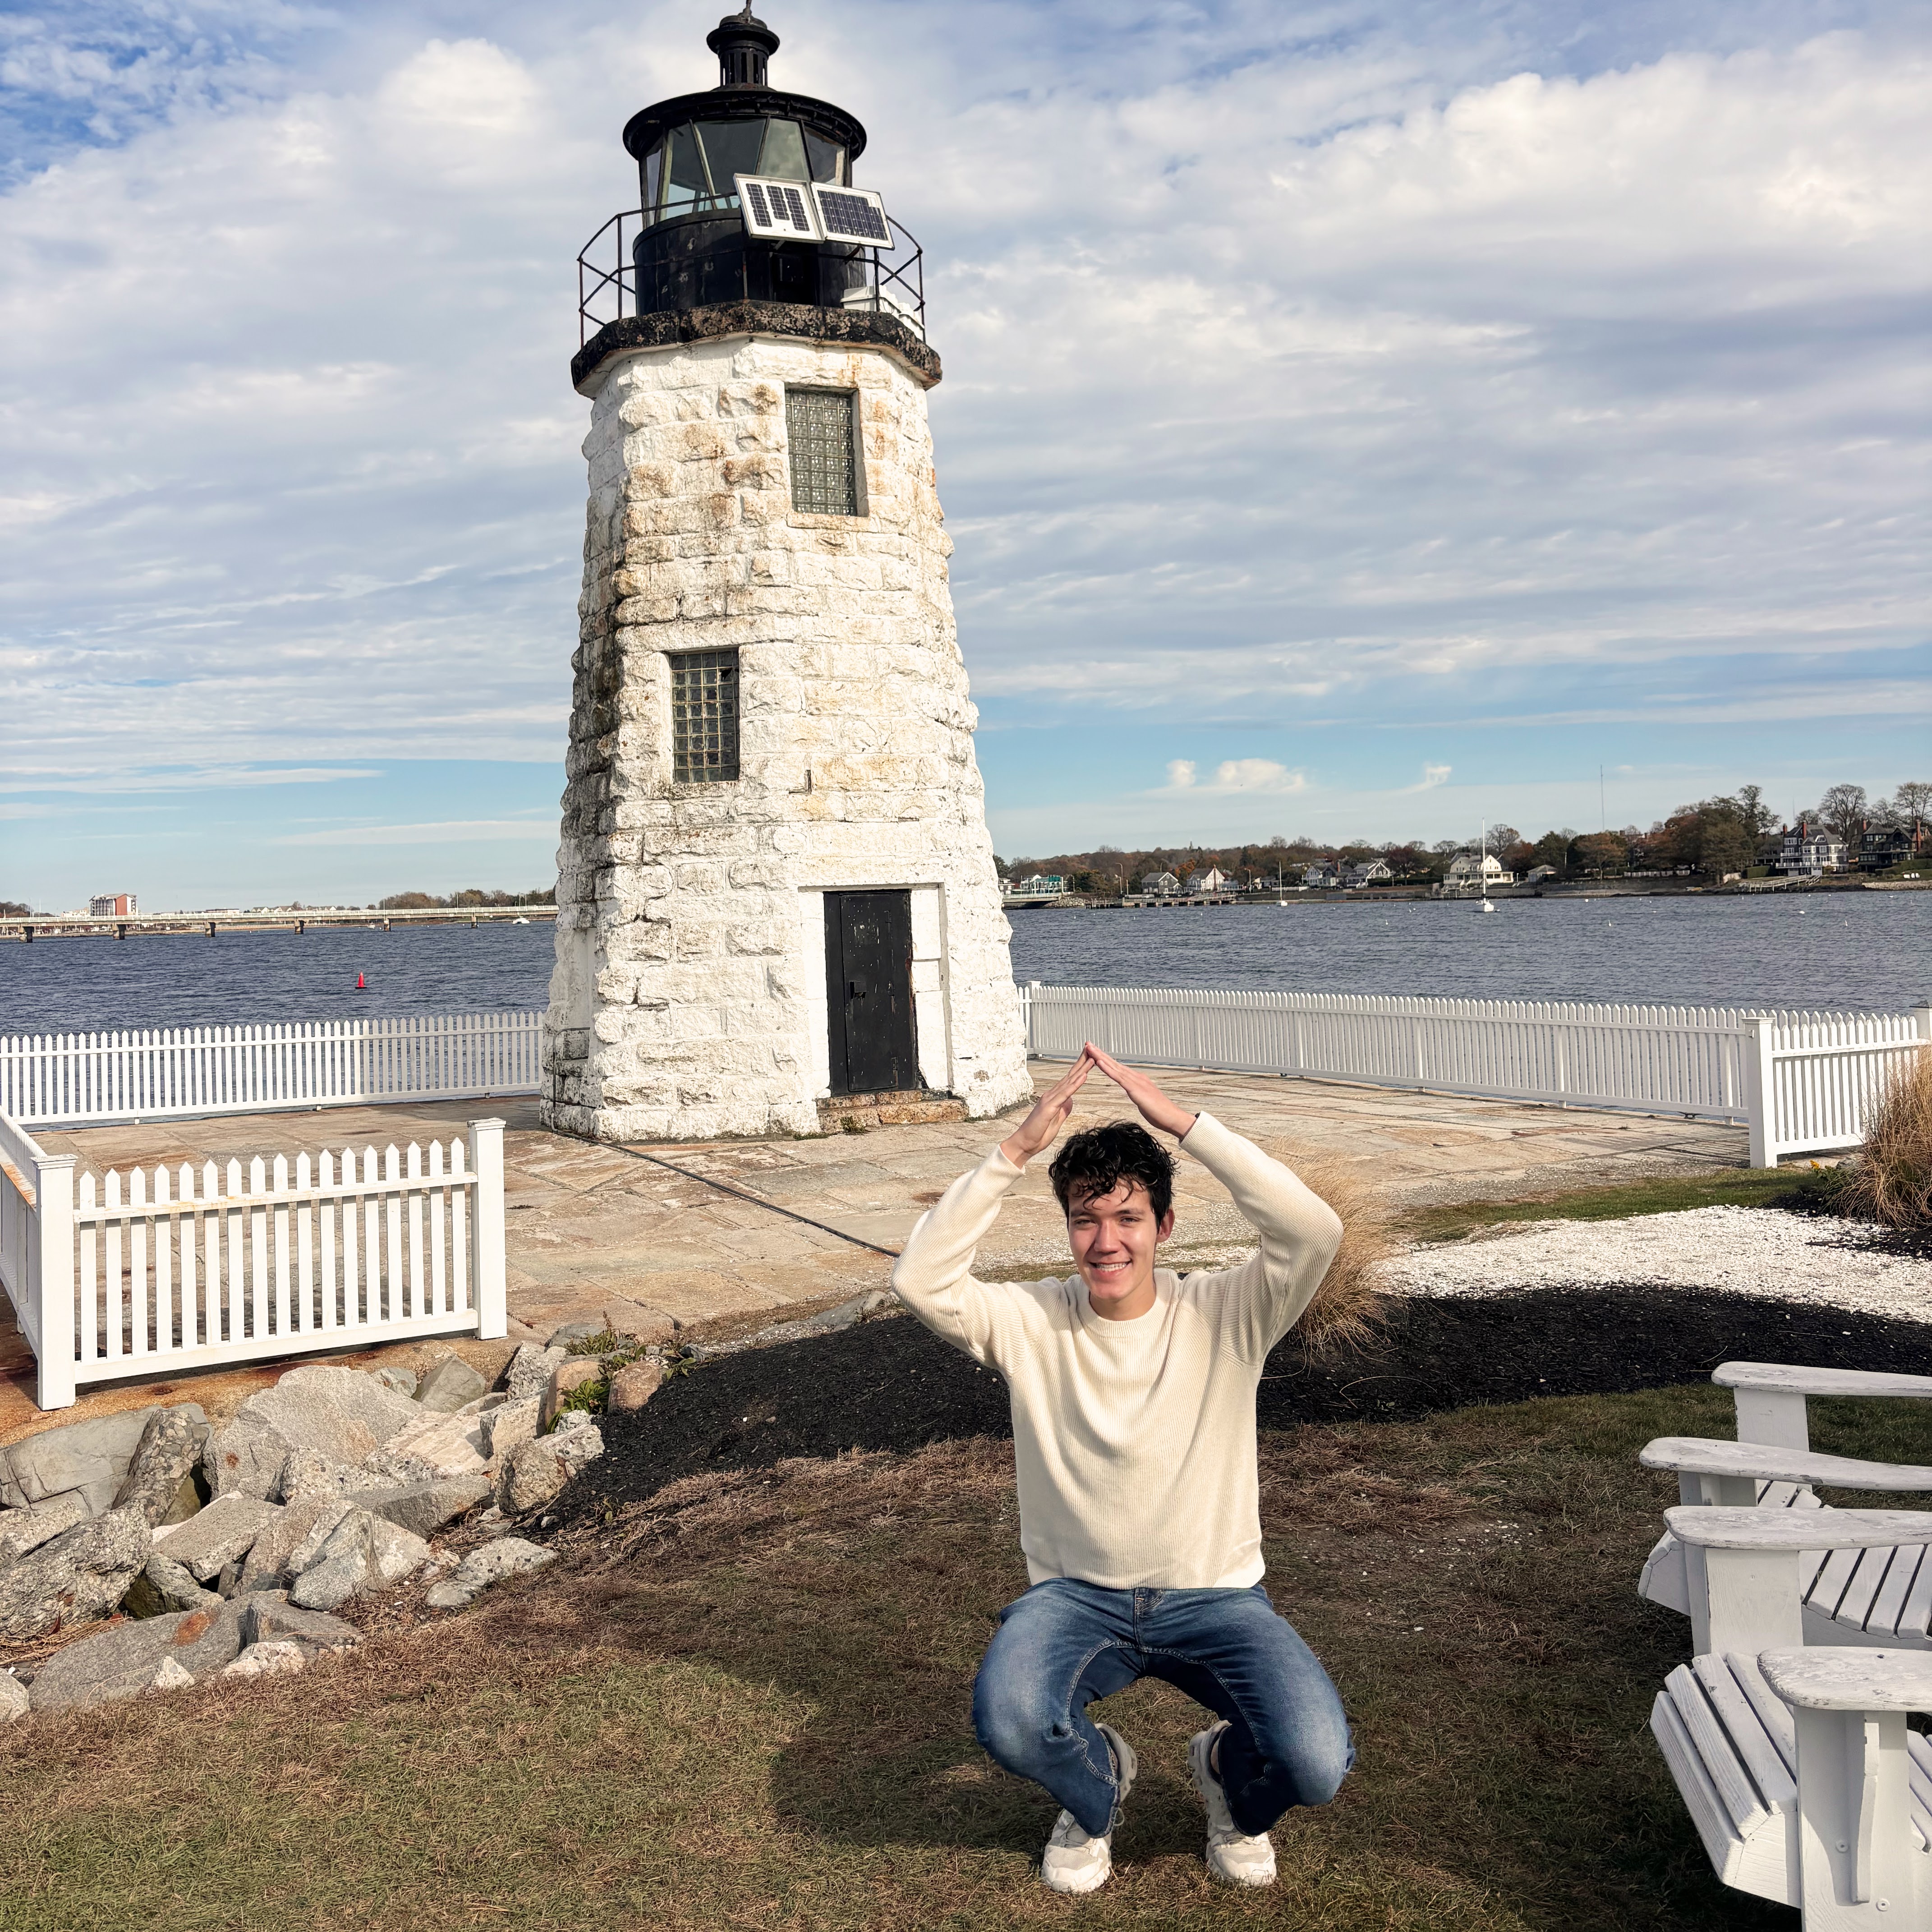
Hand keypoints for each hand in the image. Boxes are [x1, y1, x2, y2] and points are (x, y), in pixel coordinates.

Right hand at [999, 1049, 1096, 1167]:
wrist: (1025, 1144)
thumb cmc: (1039, 1133)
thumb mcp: (1057, 1119)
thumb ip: (1064, 1109)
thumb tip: (1071, 1100)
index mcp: (1055, 1097)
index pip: (1070, 1079)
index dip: (1081, 1068)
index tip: (1091, 1057)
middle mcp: (1052, 1094)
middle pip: (1070, 1075)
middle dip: (1083, 1061)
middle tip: (1092, 1048)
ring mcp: (1050, 1099)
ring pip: (1069, 1081)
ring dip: (1082, 1069)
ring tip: (1092, 1058)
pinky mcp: (1049, 1107)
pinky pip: (1065, 1094)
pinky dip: (1075, 1084)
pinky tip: (1083, 1076)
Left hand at [1083, 1043, 1198, 1140]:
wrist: (1172, 1118)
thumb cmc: (1159, 1113)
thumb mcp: (1144, 1101)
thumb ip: (1138, 1094)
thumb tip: (1134, 1093)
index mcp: (1137, 1080)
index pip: (1117, 1068)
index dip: (1105, 1059)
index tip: (1094, 1052)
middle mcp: (1136, 1077)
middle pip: (1114, 1063)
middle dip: (1099, 1053)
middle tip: (1087, 1044)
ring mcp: (1136, 1081)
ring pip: (1114, 1067)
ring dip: (1100, 1057)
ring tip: (1089, 1048)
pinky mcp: (1135, 1089)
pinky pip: (1118, 1077)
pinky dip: (1108, 1069)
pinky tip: (1099, 1062)